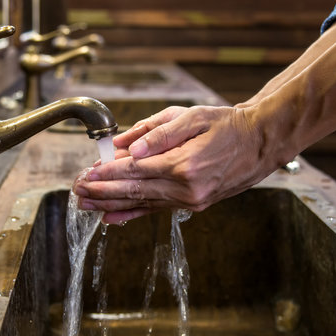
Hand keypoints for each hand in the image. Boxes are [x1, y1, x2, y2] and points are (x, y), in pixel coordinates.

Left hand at [73, 105, 276, 223]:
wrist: (258, 143)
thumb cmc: (226, 125)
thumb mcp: (193, 117)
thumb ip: (157, 133)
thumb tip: (126, 147)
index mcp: (184, 163)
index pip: (135, 170)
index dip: (107, 172)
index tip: (86, 173)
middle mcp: (186, 188)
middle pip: (134, 190)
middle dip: (102, 190)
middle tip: (77, 190)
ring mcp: (190, 200)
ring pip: (142, 203)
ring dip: (111, 203)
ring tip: (86, 204)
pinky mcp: (193, 205)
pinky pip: (156, 210)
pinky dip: (132, 214)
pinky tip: (112, 218)